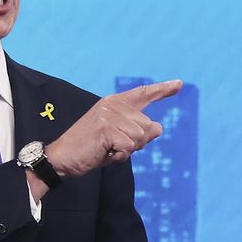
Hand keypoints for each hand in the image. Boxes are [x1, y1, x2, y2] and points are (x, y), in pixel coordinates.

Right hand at [43, 79, 182, 178]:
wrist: (62, 158)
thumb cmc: (91, 149)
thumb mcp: (119, 138)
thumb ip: (139, 131)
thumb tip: (159, 127)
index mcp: (115, 103)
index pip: (144, 94)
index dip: (163, 90)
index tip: (179, 84)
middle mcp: (114, 105)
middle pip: (148, 127)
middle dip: (136, 143)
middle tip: (112, 146)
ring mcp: (110, 115)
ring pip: (140, 138)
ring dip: (127, 150)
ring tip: (107, 148)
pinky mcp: (107, 129)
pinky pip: (129, 147)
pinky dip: (120, 156)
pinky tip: (105, 153)